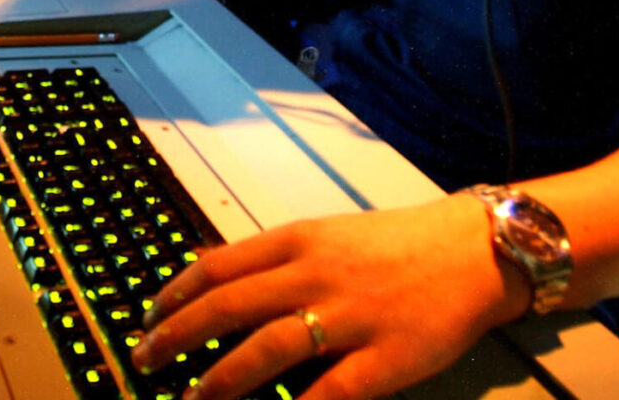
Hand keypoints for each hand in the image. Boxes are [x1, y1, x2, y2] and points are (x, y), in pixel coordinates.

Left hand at [130, 195, 530, 399]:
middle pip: (229, 306)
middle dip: (176, 336)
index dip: (175, 294)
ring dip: (218, 381)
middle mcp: (316, 274)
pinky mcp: (385, 358)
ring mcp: (350, 317)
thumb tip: (206, 268)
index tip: (147, 317)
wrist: (474, 250)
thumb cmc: (395, 244)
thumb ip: (272, 256)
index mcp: (298, 240)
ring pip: (267, 350)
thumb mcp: (326, 233)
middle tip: (143, 360)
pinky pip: (330, 392)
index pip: (219, 265)